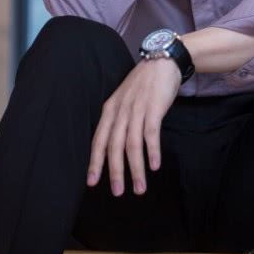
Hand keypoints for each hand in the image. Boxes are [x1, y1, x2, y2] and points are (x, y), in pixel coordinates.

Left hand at [86, 57, 181, 196]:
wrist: (162, 61)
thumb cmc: (143, 84)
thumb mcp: (123, 100)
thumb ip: (119, 120)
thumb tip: (115, 147)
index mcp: (110, 109)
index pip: (98, 140)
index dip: (95, 162)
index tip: (92, 182)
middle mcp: (120, 111)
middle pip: (114, 146)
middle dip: (115, 171)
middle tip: (117, 192)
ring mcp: (137, 109)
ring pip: (132, 144)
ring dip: (136, 168)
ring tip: (140, 188)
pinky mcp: (154, 107)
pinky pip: (151, 133)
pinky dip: (152, 151)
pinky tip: (154, 165)